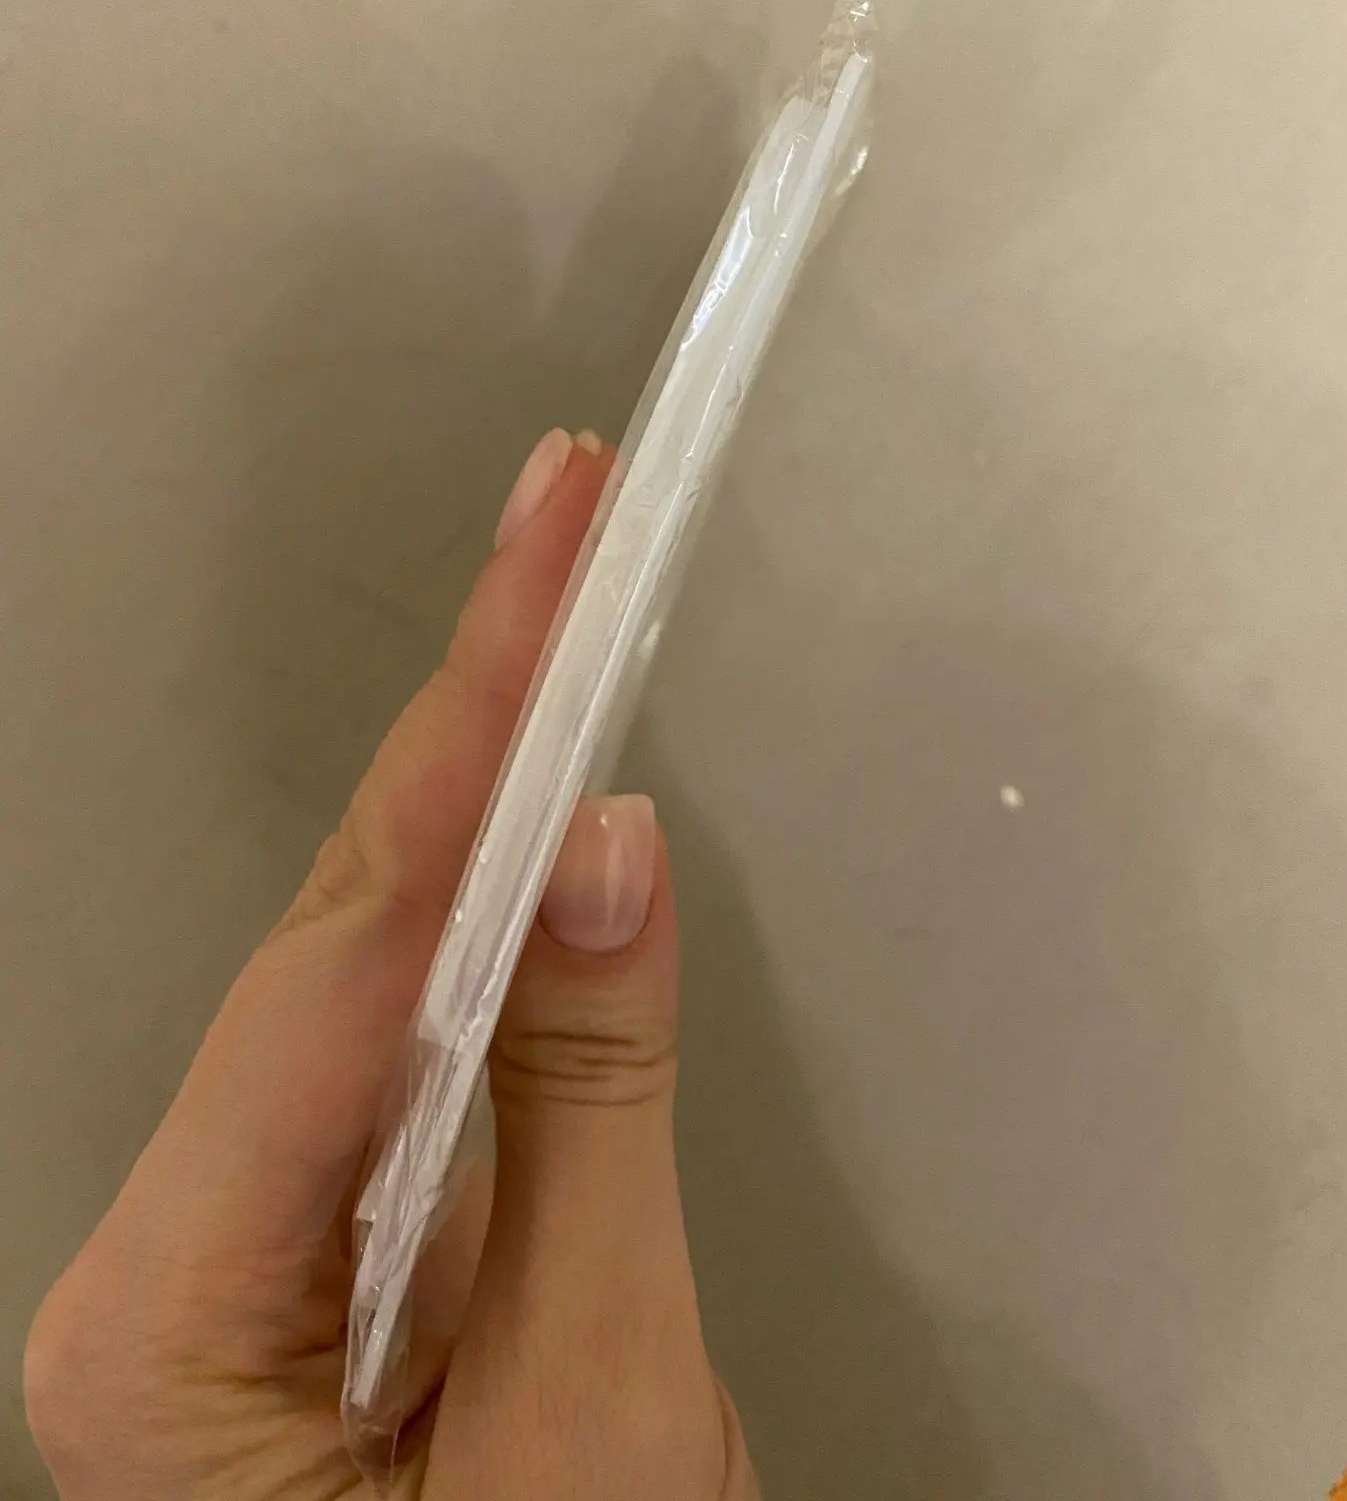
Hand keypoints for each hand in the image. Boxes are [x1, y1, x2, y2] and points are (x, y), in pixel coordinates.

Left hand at [25, 430, 756, 1499]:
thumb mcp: (596, 1415)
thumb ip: (591, 1116)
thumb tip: (596, 855)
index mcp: (165, 1309)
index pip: (349, 948)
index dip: (470, 729)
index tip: (547, 551)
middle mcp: (159, 1253)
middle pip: (339, 930)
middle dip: (470, 718)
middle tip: (561, 526)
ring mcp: (231, 1246)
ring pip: (366, 972)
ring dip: (476, 798)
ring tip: (556, 612)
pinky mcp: (312, 1251)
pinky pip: (399, 1048)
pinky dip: (485, 922)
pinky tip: (529, 812)